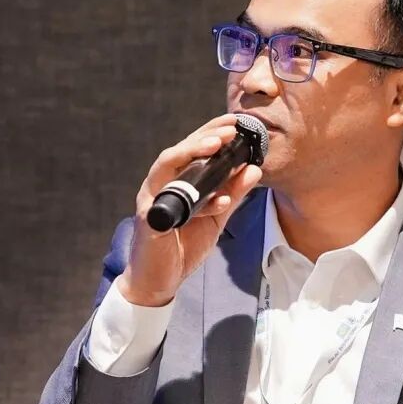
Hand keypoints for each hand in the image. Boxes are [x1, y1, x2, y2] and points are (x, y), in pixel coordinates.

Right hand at [118, 113, 262, 305]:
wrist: (158, 281)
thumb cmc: (182, 246)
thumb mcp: (215, 218)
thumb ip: (232, 194)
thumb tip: (253, 170)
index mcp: (177, 181)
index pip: (193, 149)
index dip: (212, 132)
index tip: (236, 122)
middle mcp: (162, 184)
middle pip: (180, 150)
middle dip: (205, 135)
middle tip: (231, 127)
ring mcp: (152, 199)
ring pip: (167, 164)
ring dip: (191, 151)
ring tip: (217, 144)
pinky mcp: (149, 219)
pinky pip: (171, 203)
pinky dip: (196, 201)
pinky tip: (217, 200)